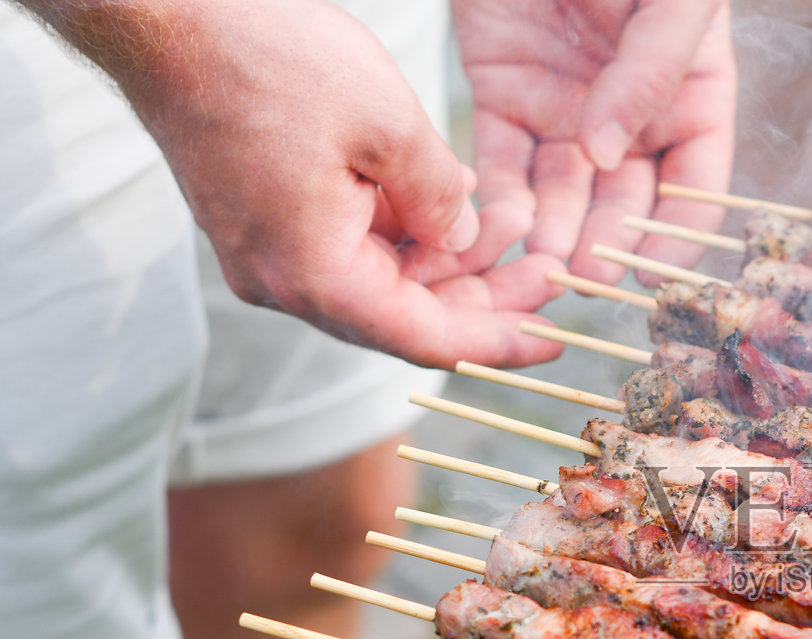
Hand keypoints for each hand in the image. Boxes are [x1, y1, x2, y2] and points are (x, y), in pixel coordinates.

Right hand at [32, 0, 563, 367]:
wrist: (166, 19)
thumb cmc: (268, 61)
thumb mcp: (390, 125)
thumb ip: (439, 197)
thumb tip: (463, 236)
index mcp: (315, 275)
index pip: (427, 338)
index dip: (499, 343)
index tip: (555, 341)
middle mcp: (285, 282)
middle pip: (407, 317)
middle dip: (485, 298)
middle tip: (551, 275)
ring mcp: (269, 255)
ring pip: (383, 283)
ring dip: (450, 263)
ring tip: (517, 227)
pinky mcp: (266, 224)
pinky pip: (351, 250)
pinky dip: (407, 237)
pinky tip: (457, 206)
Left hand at [453, 0, 736, 287]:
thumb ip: (653, 70)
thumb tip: (610, 155)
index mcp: (691, 91)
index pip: (695, 183)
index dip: (677, 231)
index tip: (652, 270)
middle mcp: (630, 111)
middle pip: (625, 199)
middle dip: (606, 240)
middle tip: (585, 275)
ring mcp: (566, 105)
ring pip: (562, 192)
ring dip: (552, 232)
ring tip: (540, 265)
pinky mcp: (502, 93)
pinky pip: (501, 161)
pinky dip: (496, 199)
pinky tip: (495, 230)